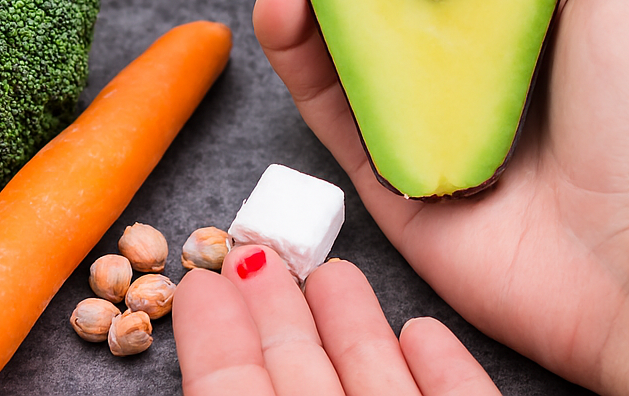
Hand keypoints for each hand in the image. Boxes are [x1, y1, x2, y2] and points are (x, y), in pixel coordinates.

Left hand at [173, 244, 500, 395]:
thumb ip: (218, 392)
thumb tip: (184, 305)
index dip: (215, 339)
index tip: (201, 281)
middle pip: (304, 381)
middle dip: (280, 313)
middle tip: (260, 248)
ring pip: (381, 390)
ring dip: (357, 326)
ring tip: (336, 269)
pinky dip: (445, 370)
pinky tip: (425, 331)